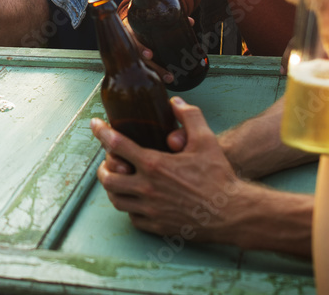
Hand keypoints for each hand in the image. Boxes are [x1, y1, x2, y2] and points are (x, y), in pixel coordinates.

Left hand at [91, 98, 248, 243]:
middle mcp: (148, 188)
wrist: (233, 213)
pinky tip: (136, 199)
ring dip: (113, 188)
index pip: (117, 145)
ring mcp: (151, 209)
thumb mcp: (207, 140)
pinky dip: (129, 207)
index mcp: (155, 165)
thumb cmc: (219, 177)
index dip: (101, 132)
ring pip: (117, 199)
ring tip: (119, 179)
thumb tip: (175, 102)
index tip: (95, 125)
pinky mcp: (157, 225)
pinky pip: (132, 217)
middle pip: (108, 177)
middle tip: (109, 161)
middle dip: (103, 167)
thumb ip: (190, 116)